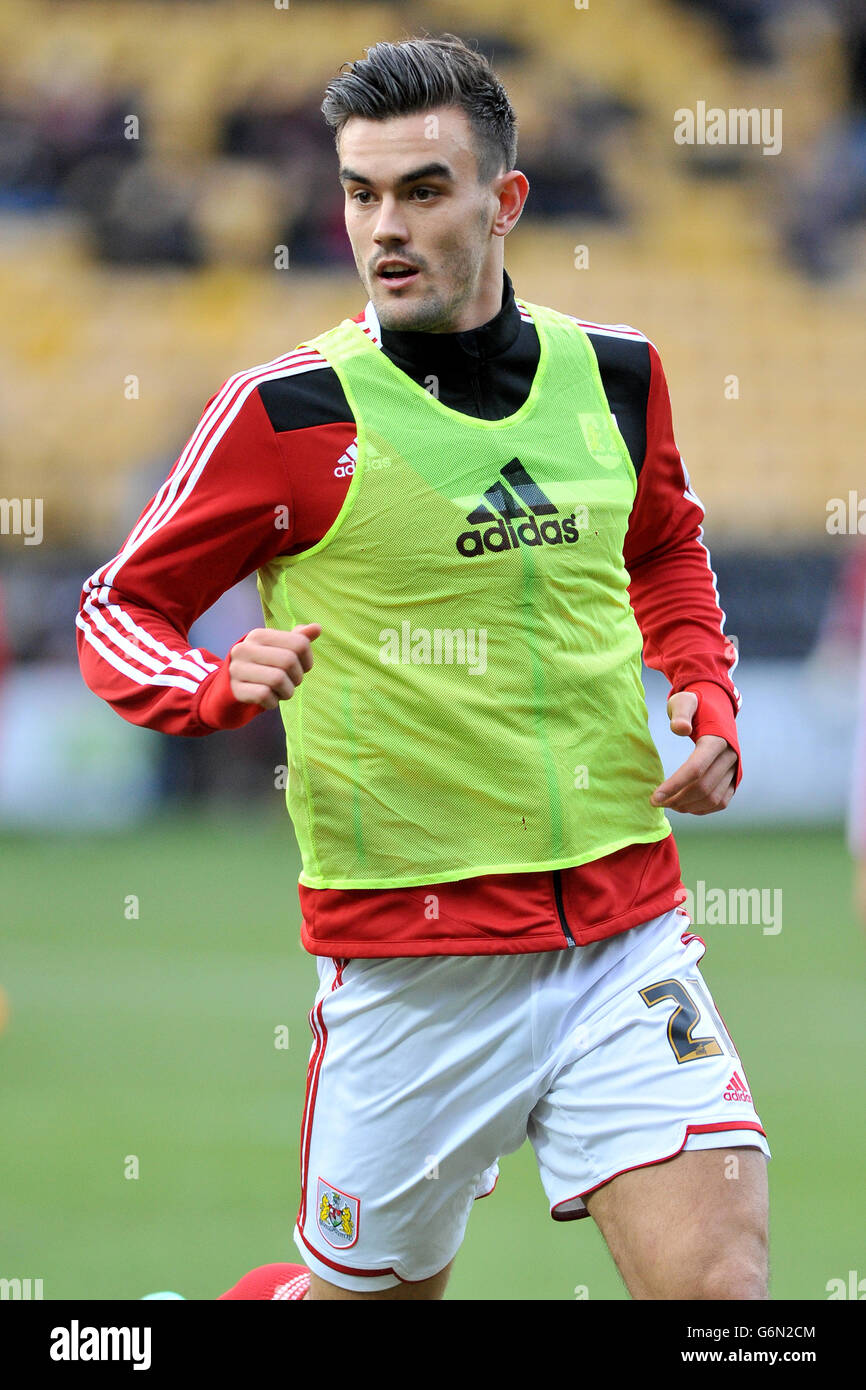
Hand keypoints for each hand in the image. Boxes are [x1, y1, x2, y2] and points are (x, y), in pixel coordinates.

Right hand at [229, 625, 320, 708]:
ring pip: (277, 679)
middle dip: (297, 676)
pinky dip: (273, 701)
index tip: (302, 667)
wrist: (235, 683)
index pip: (299, 643)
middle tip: (291, 681)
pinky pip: (265, 696)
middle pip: (288, 661)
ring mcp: (238, 669)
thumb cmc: (265, 664)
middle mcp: (245, 648)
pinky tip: (270, 698)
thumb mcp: (281, 649)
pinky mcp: (236, 689)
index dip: (308, 660)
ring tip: (281, 690)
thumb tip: (317, 628)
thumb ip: (299, 638)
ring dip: (287, 691)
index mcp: (259, 635)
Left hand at [649, 691, 738, 814]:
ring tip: (668, 804)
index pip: (696, 769)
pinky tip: (684, 806)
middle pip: (703, 787)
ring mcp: (735, 769)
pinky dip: (702, 809)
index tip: (654, 798)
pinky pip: (721, 801)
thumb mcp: (684, 700)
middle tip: (656, 802)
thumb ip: (680, 713)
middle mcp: (730, 756)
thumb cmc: (696, 704)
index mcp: (717, 739)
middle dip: (677, 799)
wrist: (717, 707)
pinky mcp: (735, 778)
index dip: (675, 785)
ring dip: (688, 806)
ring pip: (713, 798)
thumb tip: (679, 729)